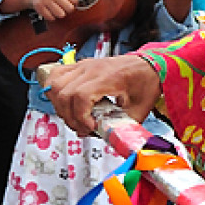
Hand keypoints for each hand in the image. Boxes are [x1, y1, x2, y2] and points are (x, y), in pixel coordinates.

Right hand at [18, 0, 81, 20]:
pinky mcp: (40, 7)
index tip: (70, 1)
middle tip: (64, 6)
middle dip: (68, 9)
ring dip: (60, 14)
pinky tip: (50, 11)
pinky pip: (51, 18)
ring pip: (61, 14)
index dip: (74, 2)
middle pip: (69, 8)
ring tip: (57, 9)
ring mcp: (45, 0)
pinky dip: (52, 16)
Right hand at [41, 54, 161, 135]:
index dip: (81, 117)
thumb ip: (123, 126)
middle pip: (63, 93)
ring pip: (55, 85)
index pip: (81, 96)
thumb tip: (106, 139)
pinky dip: (54, 92)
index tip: (91, 127)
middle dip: (70, 117)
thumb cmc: (145, 82)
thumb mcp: (140, 109)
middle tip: (84, 128)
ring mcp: (83, 66)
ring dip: (60, 106)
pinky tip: (64, 103)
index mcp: (109, 77)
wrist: (149, 64)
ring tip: (74, 118)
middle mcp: (91, 68)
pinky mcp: (79, 67)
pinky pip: (56, 76)